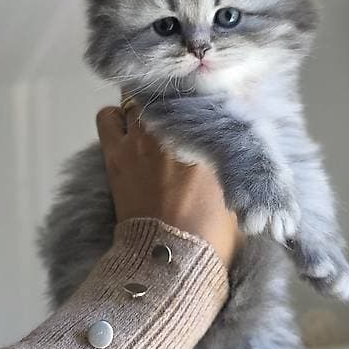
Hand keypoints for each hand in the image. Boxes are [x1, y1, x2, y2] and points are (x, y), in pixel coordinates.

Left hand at [96, 104, 240, 266]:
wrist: (173, 258)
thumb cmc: (213, 232)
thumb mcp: (238, 194)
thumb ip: (237, 168)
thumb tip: (241, 154)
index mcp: (210, 138)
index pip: (206, 95)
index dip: (203, 95)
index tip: (204, 100)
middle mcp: (176, 128)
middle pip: (169, 90)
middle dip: (172, 98)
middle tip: (176, 111)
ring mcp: (143, 138)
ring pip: (137, 98)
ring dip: (143, 107)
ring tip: (150, 122)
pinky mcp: (116, 153)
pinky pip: (107, 116)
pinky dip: (115, 118)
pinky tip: (125, 131)